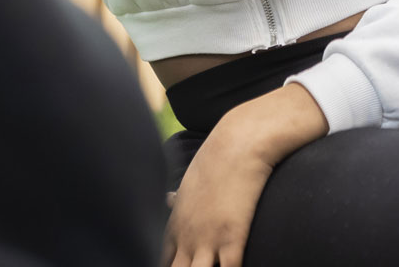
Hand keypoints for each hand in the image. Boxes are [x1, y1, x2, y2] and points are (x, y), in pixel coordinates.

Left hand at [165, 85, 326, 266]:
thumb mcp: (188, 184)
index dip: (166, 266)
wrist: (238, 143)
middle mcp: (187, 238)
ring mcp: (208, 240)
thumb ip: (176, 201)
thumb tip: (166, 198)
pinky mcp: (232, 238)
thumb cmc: (216, 162)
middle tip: (192, 266)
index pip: (160, 261)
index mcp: (175, 228)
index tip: (174, 264)